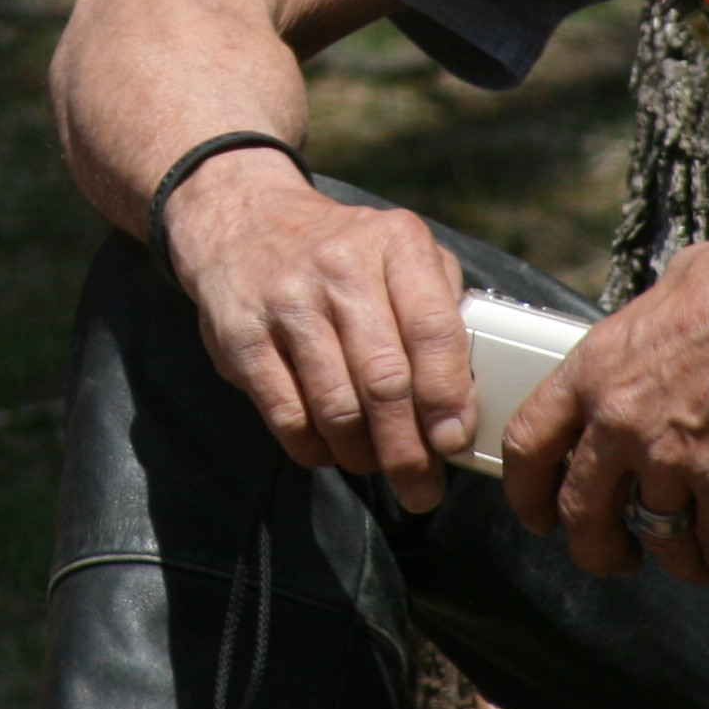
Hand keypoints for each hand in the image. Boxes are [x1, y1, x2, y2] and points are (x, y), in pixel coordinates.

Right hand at [163, 152, 475, 510]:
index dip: (448, 396)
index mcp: (395, 242)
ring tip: (374, 465)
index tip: (453, 441)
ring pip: (336, 407)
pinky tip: (329, 449)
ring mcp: (286, 301)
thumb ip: (441, 309)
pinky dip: (313, 448)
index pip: (432, 330)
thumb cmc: (344, 253)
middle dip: (408, 449)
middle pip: (384, 381)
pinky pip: (287, 415)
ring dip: (362, 454)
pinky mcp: (241, 337)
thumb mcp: (402, 251)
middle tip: (421, 487)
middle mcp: (340, 266)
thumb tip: (467, 399)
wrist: (246, 222)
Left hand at [499, 223, 708, 584]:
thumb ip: (633, 344)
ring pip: (657, 536)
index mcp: (591, 373)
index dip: (526, 492)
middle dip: (596, 549)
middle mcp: (619, 421)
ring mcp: (669, 456)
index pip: (527, 444)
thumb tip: (636, 355)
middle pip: (580, 512)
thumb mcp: (654, 301)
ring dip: (675, 560)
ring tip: (691, 564)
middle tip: (614, 558)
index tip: (539, 515)